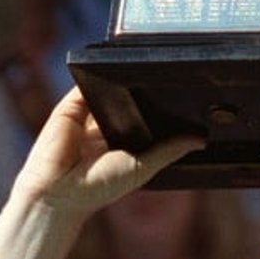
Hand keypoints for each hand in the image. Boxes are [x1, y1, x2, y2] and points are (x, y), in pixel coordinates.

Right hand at [11, 86, 201, 217]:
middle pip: (128, 100)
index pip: (144, 119)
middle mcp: (105, 128)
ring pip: (108, 89)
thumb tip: (200, 140)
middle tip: (170, 77)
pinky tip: (114, 69)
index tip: (184, 97)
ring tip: (146, 68)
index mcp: (123, 143)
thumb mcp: (143, 168)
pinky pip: (86, 83)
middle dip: (144, 91)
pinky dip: (98, 74)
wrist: (59, 191)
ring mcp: (87, 116)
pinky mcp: (70, 106)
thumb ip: (168, 151)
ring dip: (121, 81)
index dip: (160, 109)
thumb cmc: (98, 188)